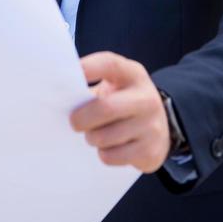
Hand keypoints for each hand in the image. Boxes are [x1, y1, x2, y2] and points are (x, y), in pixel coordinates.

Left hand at [70, 51, 170, 172]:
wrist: (160, 125)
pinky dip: (103, 153)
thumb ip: (93, 85)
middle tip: (74, 122)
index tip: (71, 74)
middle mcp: (146, 98)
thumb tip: (61, 95)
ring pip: (105, 137)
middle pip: (105, 108)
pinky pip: (111, 156)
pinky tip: (108, 146)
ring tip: (93, 134)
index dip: (89, 67)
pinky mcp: (150, 151)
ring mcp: (151, 126)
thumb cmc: (124, 100)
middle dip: (82, 118)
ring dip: (91, 138)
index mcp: (133, 74)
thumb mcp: (115, 85)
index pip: (110, 64)